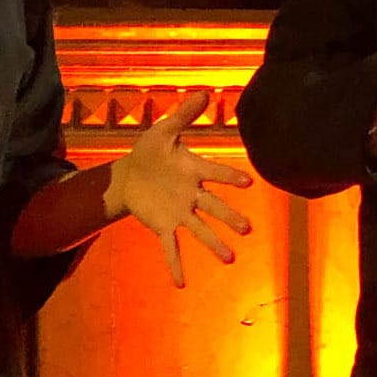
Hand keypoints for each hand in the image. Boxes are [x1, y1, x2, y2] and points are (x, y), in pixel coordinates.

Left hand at [106, 91, 253, 286]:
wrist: (130, 174)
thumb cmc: (151, 151)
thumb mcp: (164, 130)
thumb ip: (183, 115)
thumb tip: (204, 92)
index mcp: (194, 170)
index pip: (215, 174)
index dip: (229, 178)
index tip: (247, 183)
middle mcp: (192, 194)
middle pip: (214, 207)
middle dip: (229, 218)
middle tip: (246, 229)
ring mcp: (180, 212)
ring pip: (200, 230)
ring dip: (214, 244)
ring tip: (229, 258)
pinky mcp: (164, 226)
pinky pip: (172, 247)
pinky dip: (176, 264)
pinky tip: (180, 283)